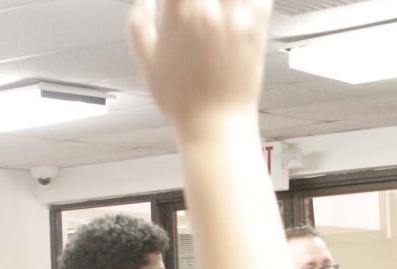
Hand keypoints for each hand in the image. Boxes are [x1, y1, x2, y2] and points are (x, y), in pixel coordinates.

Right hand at [128, 0, 270, 135]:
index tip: (177, 3)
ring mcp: (236, 18)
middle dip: (200, 0)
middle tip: (198, 9)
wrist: (217, 127)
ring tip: (218, 11)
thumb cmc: (184, 104)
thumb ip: (139, 24)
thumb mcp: (147, 64)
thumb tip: (144, 1)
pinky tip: (241, 10)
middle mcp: (208, 10)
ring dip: (226, 0)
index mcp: (178, 13)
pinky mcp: (257, 31)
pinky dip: (254, 1)